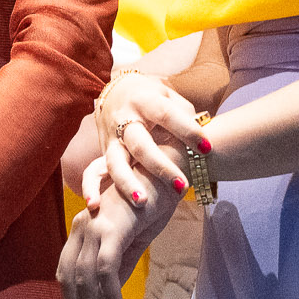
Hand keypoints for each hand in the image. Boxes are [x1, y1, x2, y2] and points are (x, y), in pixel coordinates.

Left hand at [59, 159, 177, 298]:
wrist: (166, 175)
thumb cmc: (149, 207)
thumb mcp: (129, 244)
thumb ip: (115, 271)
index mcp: (81, 228)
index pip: (64, 272)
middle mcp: (81, 225)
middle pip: (69, 278)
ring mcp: (95, 225)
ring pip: (85, 277)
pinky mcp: (113, 227)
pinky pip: (105, 269)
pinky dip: (109, 293)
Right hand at [94, 73, 207, 203]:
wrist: (117, 92)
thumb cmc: (153, 98)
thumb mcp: (169, 96)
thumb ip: (184, 115)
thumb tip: (202, 137)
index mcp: (145, 101)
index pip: (166, 115)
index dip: (187, 131)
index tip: (207, 148)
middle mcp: (125, 119)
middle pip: (140, 144)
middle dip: (160, 166)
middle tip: (182, 186)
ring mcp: (111, 137)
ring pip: (115, 161)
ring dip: (128, 183)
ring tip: (143, 202)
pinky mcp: (103, 152)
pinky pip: (91, 172)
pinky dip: (90, 189)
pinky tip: (94, 206)